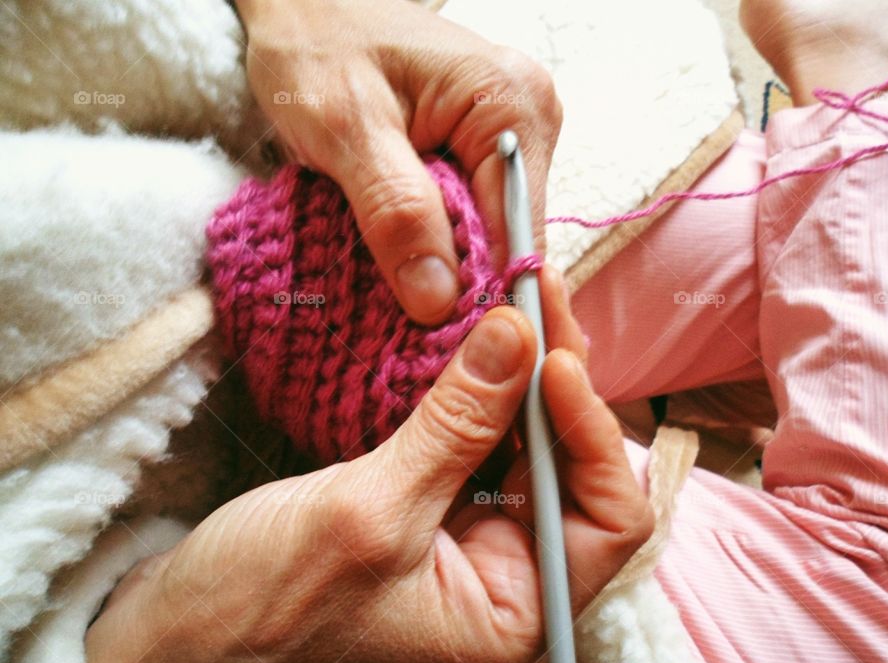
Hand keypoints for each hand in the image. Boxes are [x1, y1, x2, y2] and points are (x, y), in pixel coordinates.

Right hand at [85, 268, 650, 662]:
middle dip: (560, 387)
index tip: (554, 360)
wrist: (188, 617)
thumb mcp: (369, 509)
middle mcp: (511, 578)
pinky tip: (477, 343)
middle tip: (539, 303)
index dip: (593, 435)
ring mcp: (476, 541)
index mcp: (514, 613)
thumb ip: (455, 425)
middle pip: (574, 471)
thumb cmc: (267, 597)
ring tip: (515, 305)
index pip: (609, 519)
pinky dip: (484, 393)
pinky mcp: (440, 509)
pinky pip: (484, 443)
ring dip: (525, 379)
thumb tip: (518, 336)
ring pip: (531, 447)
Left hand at [236, 0, 562, 324]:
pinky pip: (471, 215)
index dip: (482, 295)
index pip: (519, 231)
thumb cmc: (316, 49)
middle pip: (509, 237)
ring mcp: (507, 135)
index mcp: (510, 105)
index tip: (441, 345)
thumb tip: (439, 301)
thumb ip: (395, 212)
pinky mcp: (481, 149)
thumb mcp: (345, 130)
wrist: (301, 6)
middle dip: (461, 284)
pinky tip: (406, 259)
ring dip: (446, 267)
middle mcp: (528, 119)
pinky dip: (438, 244)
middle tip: (408, 328)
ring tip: (399, 293)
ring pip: (488, 232)